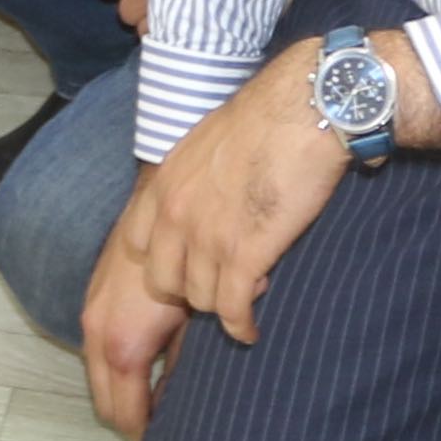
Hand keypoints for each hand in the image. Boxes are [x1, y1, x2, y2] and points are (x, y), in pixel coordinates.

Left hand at [85, 50, 357, 433]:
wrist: (304, 110)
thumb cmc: (269, 118)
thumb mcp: (208, 143)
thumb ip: (196, 179)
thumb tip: (208, 198)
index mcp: (165, 182)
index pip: (137, 244)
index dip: (162, 261)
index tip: (188, 264)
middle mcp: (175, 212)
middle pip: (162, 283)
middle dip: (190, 291)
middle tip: (221, 285)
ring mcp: (206, 236)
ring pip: (199, 300)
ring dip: (223, 305)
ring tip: (248, 293)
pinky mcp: (244, 254)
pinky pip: (231, 309)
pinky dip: (240, 327)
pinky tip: (250, 330)